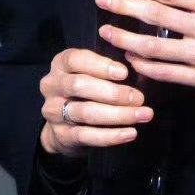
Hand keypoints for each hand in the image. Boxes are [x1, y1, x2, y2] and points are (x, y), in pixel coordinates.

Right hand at [39, 46, 153, 156]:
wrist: (65, 127)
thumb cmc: (86, 92)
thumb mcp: (93, 74)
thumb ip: (111, 69)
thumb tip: (140, 68)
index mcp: (60, 65)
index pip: (75, 59)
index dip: (101, 65)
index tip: (125, 73)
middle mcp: (52, 86)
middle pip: (79, 85)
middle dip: (113, 92)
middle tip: (139, 98)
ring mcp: (54, 111)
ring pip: (86, 112)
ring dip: (118, 114)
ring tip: (142, 115)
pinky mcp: (61, 134)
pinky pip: (87, 135)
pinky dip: (112, 135)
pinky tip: (130, 133)